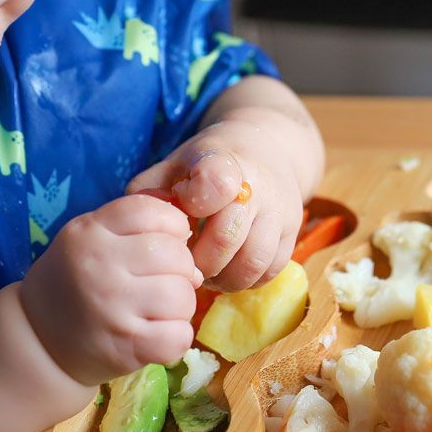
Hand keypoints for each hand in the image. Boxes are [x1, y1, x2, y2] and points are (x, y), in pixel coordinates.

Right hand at [19, 194, 200, 385]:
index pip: (154, 212)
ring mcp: (112, 309)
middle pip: (175, 255)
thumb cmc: (75, 282)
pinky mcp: (126, 346)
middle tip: (162, 281)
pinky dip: (177, 337)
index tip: (166, 241)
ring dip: (180, 304)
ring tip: (158, 309)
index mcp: (90, 231)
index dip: (173, 225)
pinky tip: (157, 333)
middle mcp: (99, 266)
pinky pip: (179, 336)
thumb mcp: (90, 238)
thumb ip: (135, 229)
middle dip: (180, 269)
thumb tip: (193, 254)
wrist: (38, 339)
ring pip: (182, 296)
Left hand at [127, 119, 305, 291]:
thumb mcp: (173, 164)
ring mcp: (280, 212)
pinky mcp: (292, 234)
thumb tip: (139, 227)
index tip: (183, 212)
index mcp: (222, 161)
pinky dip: (244, 280)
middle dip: (198, 260)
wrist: (263, 150)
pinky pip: (269, 272)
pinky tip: (227, 270)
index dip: (194, 203)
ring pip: (252, 263)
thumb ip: (149, 192)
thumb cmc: (205, 165)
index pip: (215, 183)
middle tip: (184, 262)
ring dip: (222, 277)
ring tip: (206, 271)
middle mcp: (258, 186)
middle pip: (228, 238)